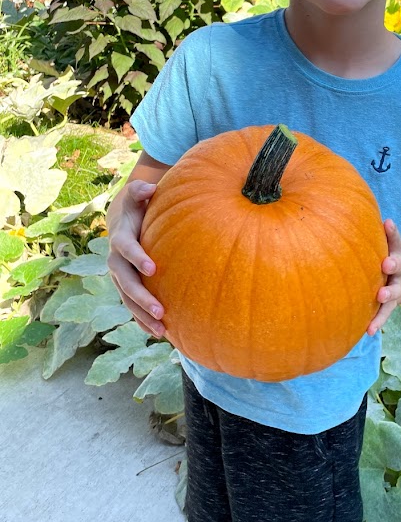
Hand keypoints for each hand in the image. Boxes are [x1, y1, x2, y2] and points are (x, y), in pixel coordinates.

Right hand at [106, 180, 165, 337]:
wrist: (123, 218)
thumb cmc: (137, 204)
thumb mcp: (136, 193)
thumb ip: (141, 189)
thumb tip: (149, 187)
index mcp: (120, 239)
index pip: (126, 249)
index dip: (137, 257)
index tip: (153, 268)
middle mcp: (116, 261)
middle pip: (126, 282)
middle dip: (141, 298)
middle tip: (161, 311)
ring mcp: (120, 276)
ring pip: (127, 300)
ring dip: (142, 316)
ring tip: (162, 331)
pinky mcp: (126, 286)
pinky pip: (132, 306)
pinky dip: (142, 320)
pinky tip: (159, 333)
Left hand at [367, 218, 400, 335]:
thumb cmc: (379, 258)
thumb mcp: (380, 246)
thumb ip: (366, 234)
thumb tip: (342, 210)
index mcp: (395, 252)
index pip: (396, 240)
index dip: (392, 232)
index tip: (387, 222)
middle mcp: (398, 270)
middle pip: (399, 265)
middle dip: (393, 263)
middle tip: (386, 263)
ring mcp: (395, 288)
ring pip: (394, 291)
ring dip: (388, 293)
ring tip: (381, 295)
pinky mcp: (389, 305)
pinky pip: (384, 314)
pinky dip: (377, 322)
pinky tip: (369, 331)